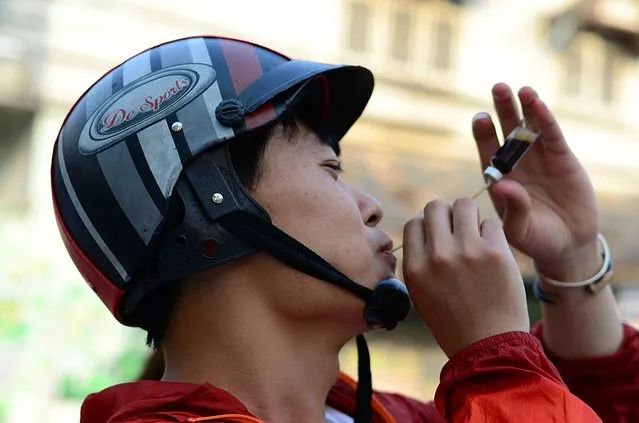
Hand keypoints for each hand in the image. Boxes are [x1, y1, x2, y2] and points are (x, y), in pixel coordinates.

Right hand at [403, 198, 528, 357]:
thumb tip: (423, 226)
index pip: (414, 222)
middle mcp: (437, 256)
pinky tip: (492, 251)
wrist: (489, 347)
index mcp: (415, 267)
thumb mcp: (420, 294)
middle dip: (446, 214)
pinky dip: (491, 232)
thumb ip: (418, 260)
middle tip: (458, 231)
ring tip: (475, 234)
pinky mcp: (496, 252)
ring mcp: (467, 252)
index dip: (427, 227)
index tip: (439, 239)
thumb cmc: (453, 322)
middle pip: (436, 206)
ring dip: (469, 215)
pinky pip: (491, 222)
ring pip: (464, 204)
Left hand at [472, 83, 600, 280]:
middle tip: (497, 88)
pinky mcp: (561, 158)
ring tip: (519, 88)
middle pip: (506, 131)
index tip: (480, 118)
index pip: (488, 151)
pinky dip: (546, 119)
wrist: (566, 243)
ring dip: (524, 108)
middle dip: (502, 110)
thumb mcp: (519, 230)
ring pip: (529, 128)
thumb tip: (503, 186)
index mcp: (499, 178)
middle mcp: (516, 164)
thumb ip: (512, 209)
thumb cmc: (535, 239)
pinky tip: (538, 103)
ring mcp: (539, 159)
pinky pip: (552, 136)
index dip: (484, 134)